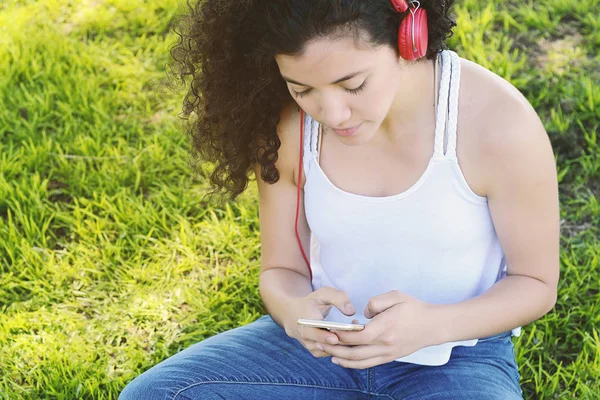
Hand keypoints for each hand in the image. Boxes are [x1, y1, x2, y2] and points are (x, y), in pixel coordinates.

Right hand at [284, 287, 356, 357]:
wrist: (293, 315)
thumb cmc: (311, 303)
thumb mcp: (323, 294)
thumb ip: (338, 298)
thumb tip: (351, 311)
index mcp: (304, 322)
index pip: (313, 333)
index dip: (324, 337)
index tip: (335, 338)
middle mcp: (305, 338)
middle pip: (324, 345)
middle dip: (340, 341)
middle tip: (355, 334)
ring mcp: (311, 347)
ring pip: (330, 351)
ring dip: (344, 344)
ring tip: (356, 332)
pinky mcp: (317, 352)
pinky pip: (331, 353)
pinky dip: (342, 347)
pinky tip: (351, 337)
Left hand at [319, 290, 440, 368]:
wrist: (433, 325)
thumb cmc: (414, 308)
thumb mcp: (395, 296)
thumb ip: (375, 302)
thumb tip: (363, 314)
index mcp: (384, 328)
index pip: (356, 336)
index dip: (340, 334)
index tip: (328, 329)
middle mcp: (385, 344)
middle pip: (354, 351)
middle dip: (335, 347)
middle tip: (319, 341)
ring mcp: (387, 353)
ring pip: (360, 361)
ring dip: (341, 358)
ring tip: (327, 352)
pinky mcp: (389, 357)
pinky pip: (368, 364)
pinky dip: (353, 364)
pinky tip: (343, 360)